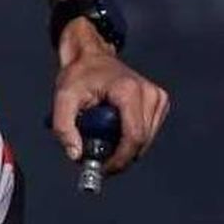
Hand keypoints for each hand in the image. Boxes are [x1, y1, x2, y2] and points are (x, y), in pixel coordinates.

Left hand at [49, 23, 168, 174]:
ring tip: (102, 136)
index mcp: (129, 91)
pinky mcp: (160, 101)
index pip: (134, 137)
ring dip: (125, 146)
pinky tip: (115, 127)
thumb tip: (75, 156)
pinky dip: (132, 136)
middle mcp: (149, 93)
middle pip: (140, 141)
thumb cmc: (78, 75)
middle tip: (97, 156)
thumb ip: (63, 127)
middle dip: (120, 155)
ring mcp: (157, 97)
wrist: (91, 55)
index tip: (104, 168)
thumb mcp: (63, 97)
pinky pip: (148, 131)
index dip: (120, 159)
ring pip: (146, 139)